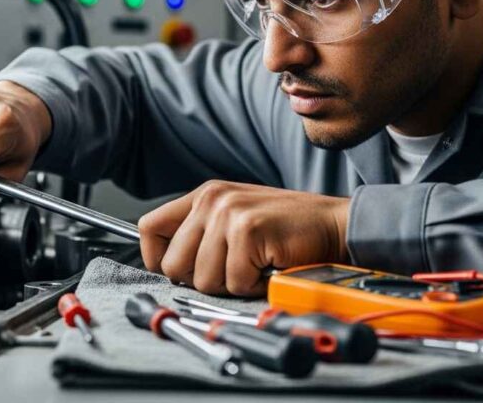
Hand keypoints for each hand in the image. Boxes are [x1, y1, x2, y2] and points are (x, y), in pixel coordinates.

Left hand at [138, 180, 350, 296]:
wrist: (334, 225)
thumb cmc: (288, 229)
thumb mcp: (235, 219)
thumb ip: (202, 234)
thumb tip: (167, 265)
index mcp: (204, 195)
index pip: (148, 228)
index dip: (159, 259)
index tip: (183, 271)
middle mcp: (211, 199)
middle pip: (172, 264)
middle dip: (201, 280)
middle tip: (233, 270)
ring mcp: (228, 212)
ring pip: (202, 279)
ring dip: (233, 284)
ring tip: (255, 265)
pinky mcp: (247, 230)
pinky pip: (234, 282)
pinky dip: (254, 286)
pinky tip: (269, 267)